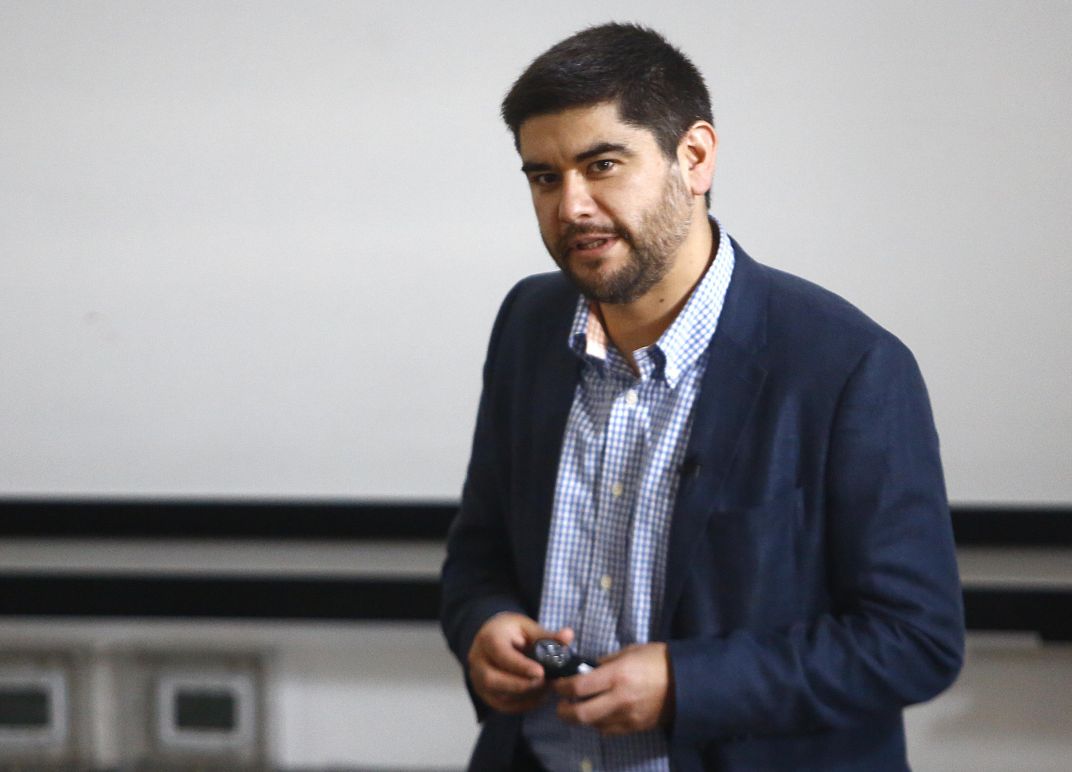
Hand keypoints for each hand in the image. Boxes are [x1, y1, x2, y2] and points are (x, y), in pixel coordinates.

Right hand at [467, 612, 573, 713]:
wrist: (493, 638)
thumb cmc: (512, 632)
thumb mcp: (528, 627)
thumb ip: (547, 636)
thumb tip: (568, 636)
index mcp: (488, 638)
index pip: (500, 654)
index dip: (520, 665)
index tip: (540, 672)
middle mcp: (477, 660)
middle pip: (492, 679)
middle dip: (520, 685)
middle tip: (544, 683)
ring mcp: (477, 679)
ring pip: (497, 695)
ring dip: (524, 696)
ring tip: (546, 689)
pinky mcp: (484, 693)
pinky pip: (501, 705)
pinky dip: (522, 705)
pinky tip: (539, 697)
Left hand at [553, 642, 671, 734]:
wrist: (689, 682)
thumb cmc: (659, 660)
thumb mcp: (631, 652)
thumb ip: (607, 662)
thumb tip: (588, 669)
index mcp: (617, 675)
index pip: (579, 686)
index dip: (562, 687)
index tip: (558, 684)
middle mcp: (619, 699)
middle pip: (581, 714)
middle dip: (564, 711)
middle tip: (561, 705)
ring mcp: (627, 716)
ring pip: (593, 725)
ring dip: (582, 718)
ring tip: (581, 707)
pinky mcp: (635, 728)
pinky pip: (609, 730)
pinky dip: (599, 723)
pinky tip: (600, 713)